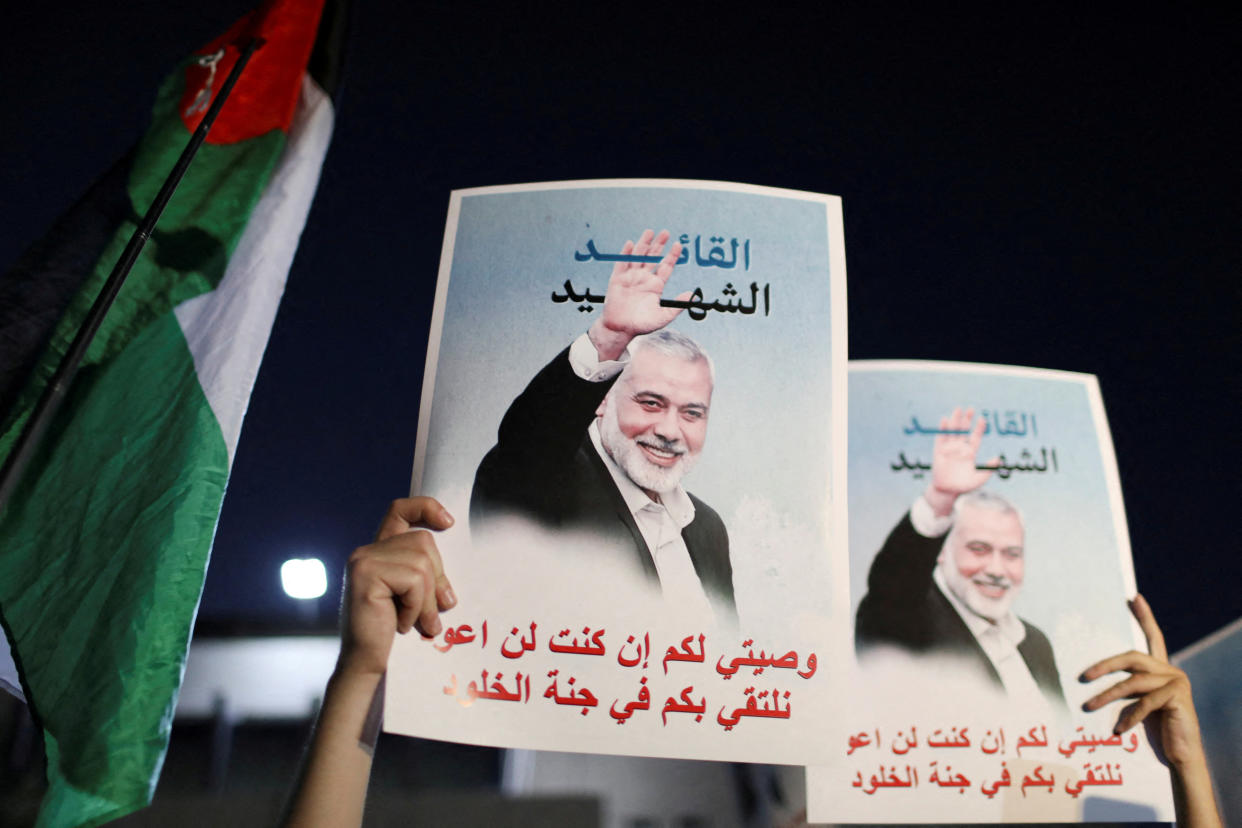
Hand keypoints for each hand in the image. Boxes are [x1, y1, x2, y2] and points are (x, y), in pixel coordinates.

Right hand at [338, 497, 455, 677]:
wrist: (364, 664)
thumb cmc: (390, 634)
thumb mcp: (413, 598)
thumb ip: (424, 576)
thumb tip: (448, 586)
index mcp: (378, 552)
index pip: (400, 510)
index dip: (425, 507)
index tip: (448, 523)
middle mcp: (366, 551)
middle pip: (423, 542)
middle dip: (437, 577)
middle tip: (436, 610)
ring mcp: (363, 561)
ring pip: (422, 563)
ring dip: (427, 599)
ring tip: (419, 623)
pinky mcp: (366, 576)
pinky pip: (413, 580)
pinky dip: (416, 606)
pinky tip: (401, 624)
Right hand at [588, 228, 689, 359]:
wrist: (620, 329)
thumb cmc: (642, 324)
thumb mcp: (663, 316)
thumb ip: (677, 305)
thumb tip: (693, 296)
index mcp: (656, 285)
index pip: (666, 266)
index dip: (672, 255)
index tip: (678, 245)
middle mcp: (644, 278)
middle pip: (653, 257)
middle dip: (659, 245)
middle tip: (666, 233)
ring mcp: (631, 277)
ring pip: (638, 257)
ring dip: (644, 244)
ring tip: (650, 232)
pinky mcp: (618, 279)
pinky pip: (622, 264)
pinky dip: (626, 254)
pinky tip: (631, 244)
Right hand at [924, 407, 997, 515]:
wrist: (947, 491)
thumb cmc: (964, 485)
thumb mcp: (980, 478)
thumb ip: (989, 469)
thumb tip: (999, 458)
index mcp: (971, 452)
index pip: (975, 437)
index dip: (979, 428)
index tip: (983, 419)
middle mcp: (960, 447)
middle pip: (964, 430)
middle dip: (967, 420)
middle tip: (970, 408)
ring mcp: (950, 448)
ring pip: (953, 431)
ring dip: (955, 420)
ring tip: (958, 409)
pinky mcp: (939, 451)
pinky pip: (941, 438)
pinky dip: (942, 429)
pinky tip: (944, 420)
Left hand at [1081, 594, 1204, 768]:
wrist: (1181, 756)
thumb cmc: (1155, 730)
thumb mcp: (1136, 704)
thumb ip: (1125, 687)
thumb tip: (1088, 676)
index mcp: (1161, 669)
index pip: (1153, 637)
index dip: (1144, 617)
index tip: (1133, 597)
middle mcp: (1171, 671)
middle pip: (1132, 658)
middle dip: (1104, 665)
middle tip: (1083, 676)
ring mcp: (1177, 683)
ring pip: (1133, 682)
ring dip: (1107, 696)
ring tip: (1089, 707)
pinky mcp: (1179, 698)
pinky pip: (1145, 703)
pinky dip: (1129, 716)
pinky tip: (1118, 729)